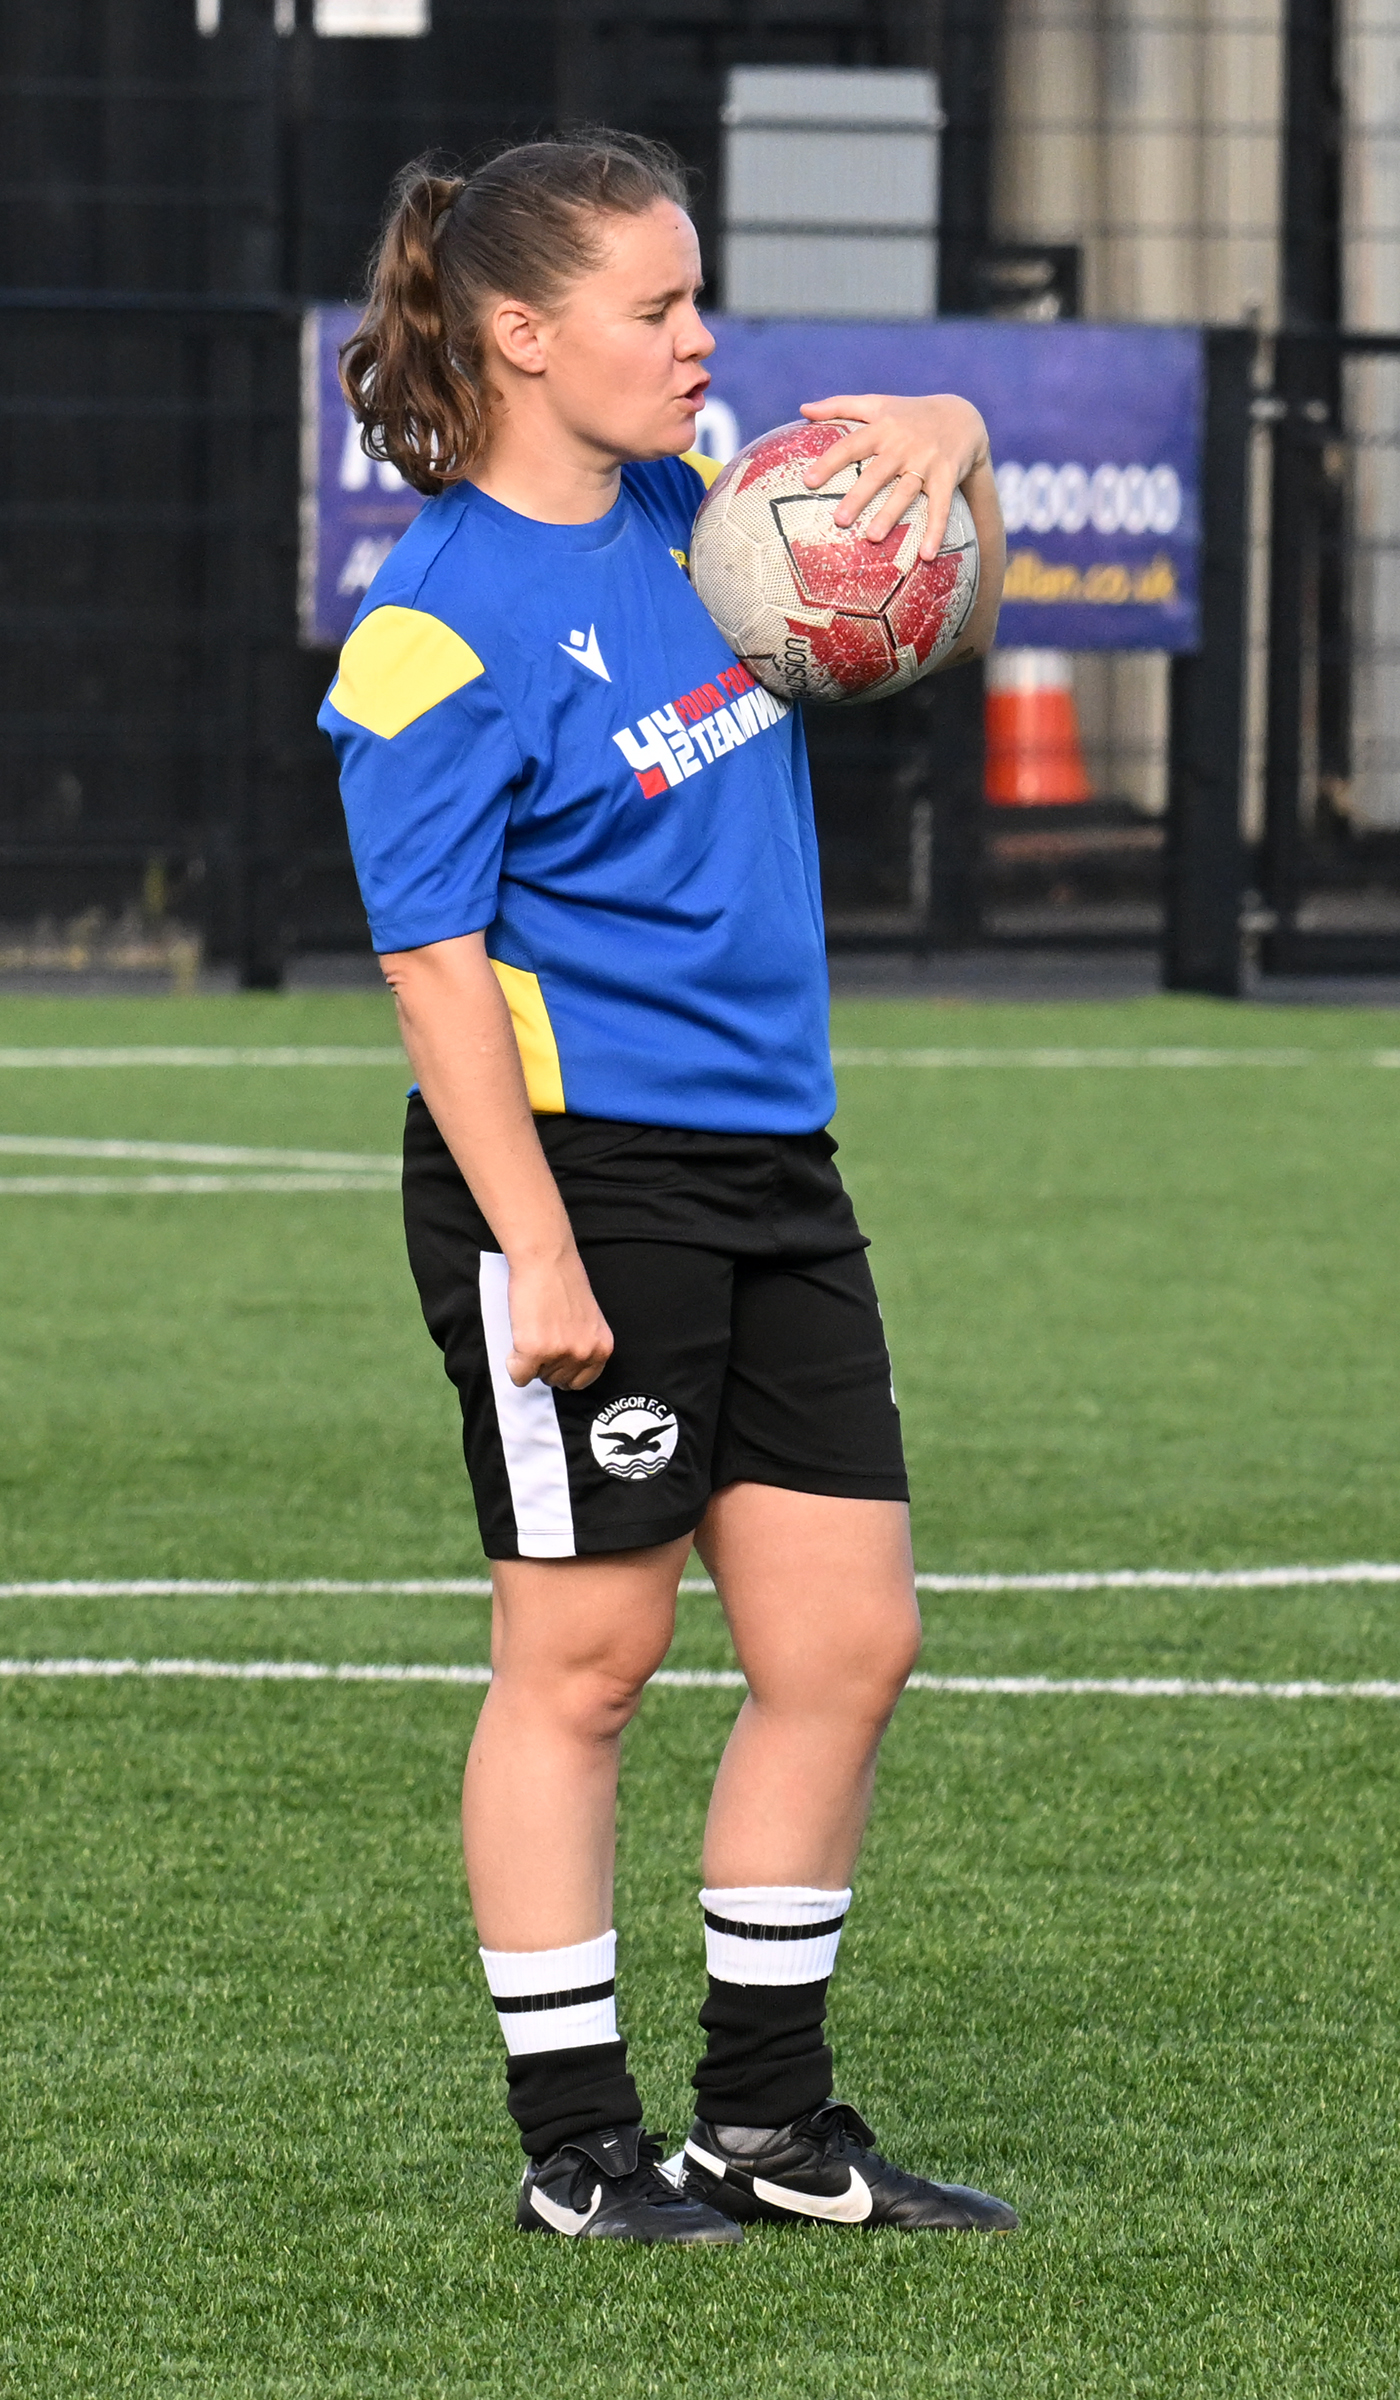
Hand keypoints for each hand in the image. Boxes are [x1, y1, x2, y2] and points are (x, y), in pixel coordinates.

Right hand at [504, 1247, 613, 1391]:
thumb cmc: (564, 1282)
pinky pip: (518, 1375)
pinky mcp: (534, 1351)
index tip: (554, 1356)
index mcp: (602, 1348)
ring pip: (537, 1378)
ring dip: (530, 1360)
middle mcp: (584, 1353)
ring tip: (533, 1329)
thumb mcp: (589, 1320)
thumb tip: (566, 1369)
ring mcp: (559, 1354)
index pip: (581, 1382)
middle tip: (541, 1334)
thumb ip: (583, 1345)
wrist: (546, 1260)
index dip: (563, 1370)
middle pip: (557, 1382)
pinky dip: (513, 1362)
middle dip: (545, 1364)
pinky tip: (520, 1336)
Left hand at [798, 392, 991, 558]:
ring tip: (872, 537)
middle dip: (859, 496)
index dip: (830, 462)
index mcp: (883, 428)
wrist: (963, 417)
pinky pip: (941, 507)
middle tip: (839, 520)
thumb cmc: (910, 414)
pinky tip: (927, 556)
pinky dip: (936, 531)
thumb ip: (840, 405)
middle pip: (877, 473)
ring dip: (891, 514)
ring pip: (906, 491)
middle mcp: (903, 445)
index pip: (851, 444)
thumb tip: (803, 408)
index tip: (808, 481)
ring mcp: (927, 461)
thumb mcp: (878, 403)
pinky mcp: (947, 477)